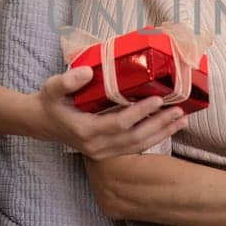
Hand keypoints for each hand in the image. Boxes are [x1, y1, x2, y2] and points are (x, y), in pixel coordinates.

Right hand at [32, 66, 186, 158]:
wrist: (43, 123)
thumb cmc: (50, 101)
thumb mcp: (52, 87)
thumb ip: (68, 81)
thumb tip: (88, 72)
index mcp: (85, 131)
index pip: (118, 124)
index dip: (139, 113)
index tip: (157, 100)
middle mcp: (96, 146)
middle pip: (134, 138)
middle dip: (158, 124)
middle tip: (178, 110)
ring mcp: (103, 152)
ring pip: (138, 146)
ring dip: (162, 133)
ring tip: (181, 120)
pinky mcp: (109, 153)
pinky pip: (135, 148)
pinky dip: (154, 138)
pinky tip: (169, 127)